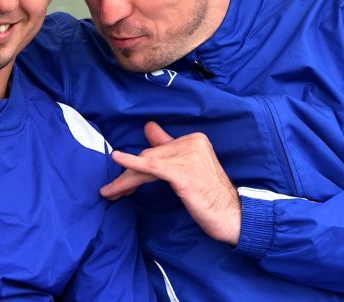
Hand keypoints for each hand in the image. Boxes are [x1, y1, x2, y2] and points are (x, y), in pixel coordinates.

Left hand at [100, 122, 240, 245]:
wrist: (233, 216)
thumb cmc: (211, 195)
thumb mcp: (190, 167)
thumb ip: (170, 148)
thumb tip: (148, 127)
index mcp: (195, 139)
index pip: (158, 149)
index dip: (138, 163)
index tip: (123, 177)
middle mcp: (192, 142)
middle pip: (150, 156)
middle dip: (129, 175)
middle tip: (113, 190)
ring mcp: (188, 156)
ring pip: (147, 164)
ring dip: (126, 180)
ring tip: (111, 192)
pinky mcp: (183, 172)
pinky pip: (151, 167)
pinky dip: (132, 164)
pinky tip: (117, 159)